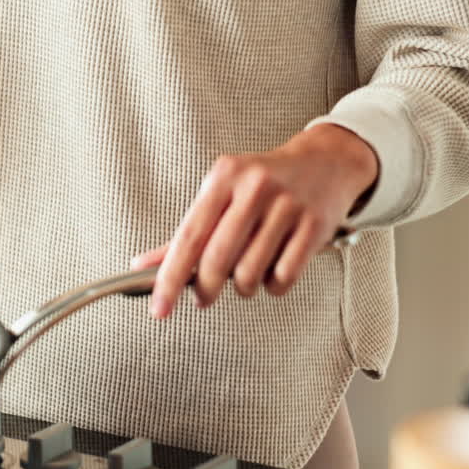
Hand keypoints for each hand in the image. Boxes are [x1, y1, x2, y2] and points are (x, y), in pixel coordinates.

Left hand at [131, 124, 377, 316]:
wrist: (326, 162)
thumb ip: (187, 232)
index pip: (189, 236)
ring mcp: (288, 205)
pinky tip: (273, 269)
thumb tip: (143, 265)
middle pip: (217, 259)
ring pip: (249, 273)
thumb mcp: (222, 193)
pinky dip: (273, 285)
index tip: (159, 306)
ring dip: (242, 286)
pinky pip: (283, 276)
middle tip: (203, 296)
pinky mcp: (315, 225)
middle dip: (205, 288)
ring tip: (246, 272)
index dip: (170, 277)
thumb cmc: (266, 182)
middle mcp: (255, 186)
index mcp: (224, 176)